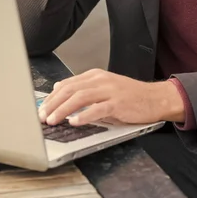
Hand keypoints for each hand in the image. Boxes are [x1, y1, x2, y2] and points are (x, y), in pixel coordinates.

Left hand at [38, 69, 184, 126]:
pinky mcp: (119, 103)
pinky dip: (84, 115)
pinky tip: (74, 122)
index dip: (52, 97)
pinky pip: (98, 109)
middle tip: (42, 116)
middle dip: (53, 104)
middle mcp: (101, 80)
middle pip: (70, 89)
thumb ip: (85, 88)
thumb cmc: (130, 96)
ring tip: (52, 120)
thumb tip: (59, 88)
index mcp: (96, 75)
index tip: (41, 108)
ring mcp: (110, 91)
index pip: (67, 84)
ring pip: (80, 97)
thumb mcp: (105, 87)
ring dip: (63, 109)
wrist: (155, 98)